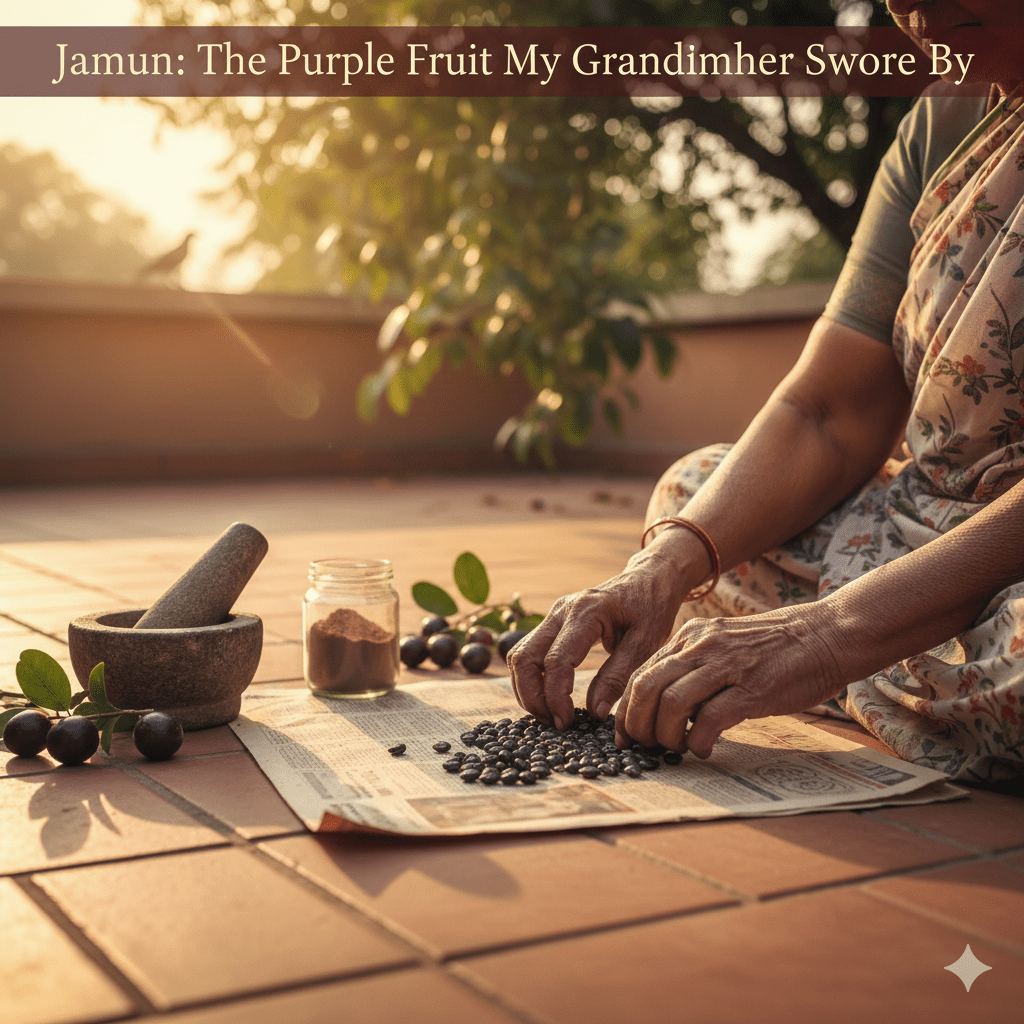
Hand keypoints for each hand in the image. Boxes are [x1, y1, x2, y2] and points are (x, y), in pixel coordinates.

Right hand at [508, 533, 702, 730]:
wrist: (648, 580)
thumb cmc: (651, 609)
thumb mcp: (645, 644)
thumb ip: (618, 677)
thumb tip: (594, 713)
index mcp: (586, 612)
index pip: (556, 660)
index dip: (556, 697)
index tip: (567, 723)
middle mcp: (561, 611)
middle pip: (525, 657)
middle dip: (532, 697)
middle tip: (554, 723)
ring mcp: (553, 615)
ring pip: (519, 655)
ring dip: (527, 689)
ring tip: (550, 715)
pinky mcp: (552, 622)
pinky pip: (528, 651)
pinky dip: (531, 678)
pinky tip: (549, 697)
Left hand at [615, 601, 847, 756]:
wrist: (827, 634)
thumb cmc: (776, 649)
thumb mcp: (724, 647)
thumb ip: (695, 670)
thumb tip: (668, 710)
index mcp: (691, 637)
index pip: (641, 674)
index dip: (627, 710)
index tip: (625, 736)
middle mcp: (701, 646)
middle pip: (646, 688)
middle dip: (637, 725)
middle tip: (645, 748)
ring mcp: (727, 665)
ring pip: (671, 703)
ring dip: (666, 736)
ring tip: (676, 749)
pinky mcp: (753, 687)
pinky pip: (711, 719)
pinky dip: (699, 741)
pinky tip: (704, 749)